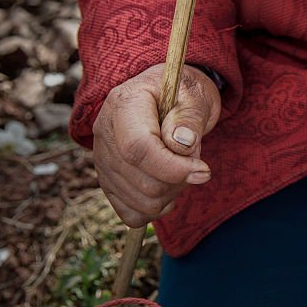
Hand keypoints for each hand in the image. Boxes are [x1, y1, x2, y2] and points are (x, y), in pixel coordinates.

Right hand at [92, 63, 220, 227]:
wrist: (168, 95)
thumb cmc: (184, 94)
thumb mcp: (195, 96)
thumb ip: (189, 118)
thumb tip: (181, 144)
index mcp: (125, 104)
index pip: (138, 148)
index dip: (173, 168)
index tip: (203, 172)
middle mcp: (105, 131)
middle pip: (140, 180)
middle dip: (178, 182)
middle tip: (197, 165)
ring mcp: (102, 158)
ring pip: (138, 200)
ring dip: (171, 195)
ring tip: (183, 171)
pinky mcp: (108, 179)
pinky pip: (129, 212)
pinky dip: (155, 210)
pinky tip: (169, 191)